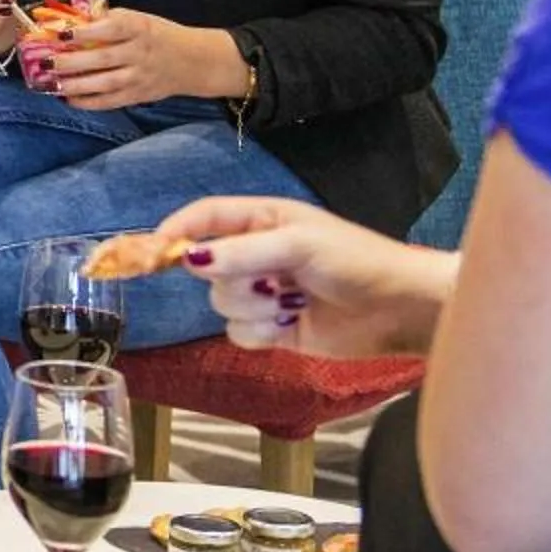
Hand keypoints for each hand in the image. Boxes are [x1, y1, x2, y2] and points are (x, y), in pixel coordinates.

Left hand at [42, 9, 252, 109]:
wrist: (193, 61)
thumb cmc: (158, 35)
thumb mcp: (139, 19)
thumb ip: (109, 19)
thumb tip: (73, 17)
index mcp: (139, 28)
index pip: (110, 28)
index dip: (84, 31)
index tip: (60, 33)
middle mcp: (139, 53)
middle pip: (101, 58)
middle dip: (70, 61)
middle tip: (45, 62)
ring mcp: (139, 77)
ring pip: (103, 83)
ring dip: (75, 84)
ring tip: (51, 83)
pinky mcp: (138, 96)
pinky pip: (109, 102)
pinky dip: (88, 102)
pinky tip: (68, 98)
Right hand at [153, 196, 448, 357]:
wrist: (399, 310)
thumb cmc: (356, 261)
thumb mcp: (298, 245)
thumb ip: (241, 252)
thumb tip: (190, 260)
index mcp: (262, 220)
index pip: (204, 217)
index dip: (175, 230)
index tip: (151, 250)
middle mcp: (256, 254)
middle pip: (208, 268)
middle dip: (235, 280)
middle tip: (271, 283)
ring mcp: (263, 294)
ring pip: (221, 304)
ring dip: (253, 309)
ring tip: (291, 304)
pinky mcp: (273, 330)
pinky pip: (238, 334)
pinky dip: (260, 334)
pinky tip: (291, 326)